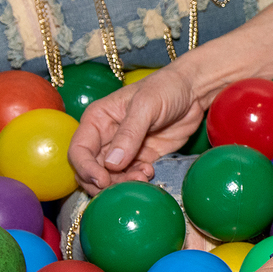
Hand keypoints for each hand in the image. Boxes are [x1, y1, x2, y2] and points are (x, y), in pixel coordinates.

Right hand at [67, 64, 205, 193]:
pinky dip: (137, 180)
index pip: (79, 150)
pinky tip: (149, 172)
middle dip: (104, 181)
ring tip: (143, 176)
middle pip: (91, 168)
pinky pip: (131, 176)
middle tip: (126, 183)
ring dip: (122, 183)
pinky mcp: (142, 157)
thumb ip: (129, 134)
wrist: (193, 91)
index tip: (102, 180)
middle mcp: (105, 136)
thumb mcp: (146, 106)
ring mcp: (123, 149)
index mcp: (97, 119)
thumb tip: (112, 164)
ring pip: (111, 176)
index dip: (86, 168)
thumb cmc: (166, 88)